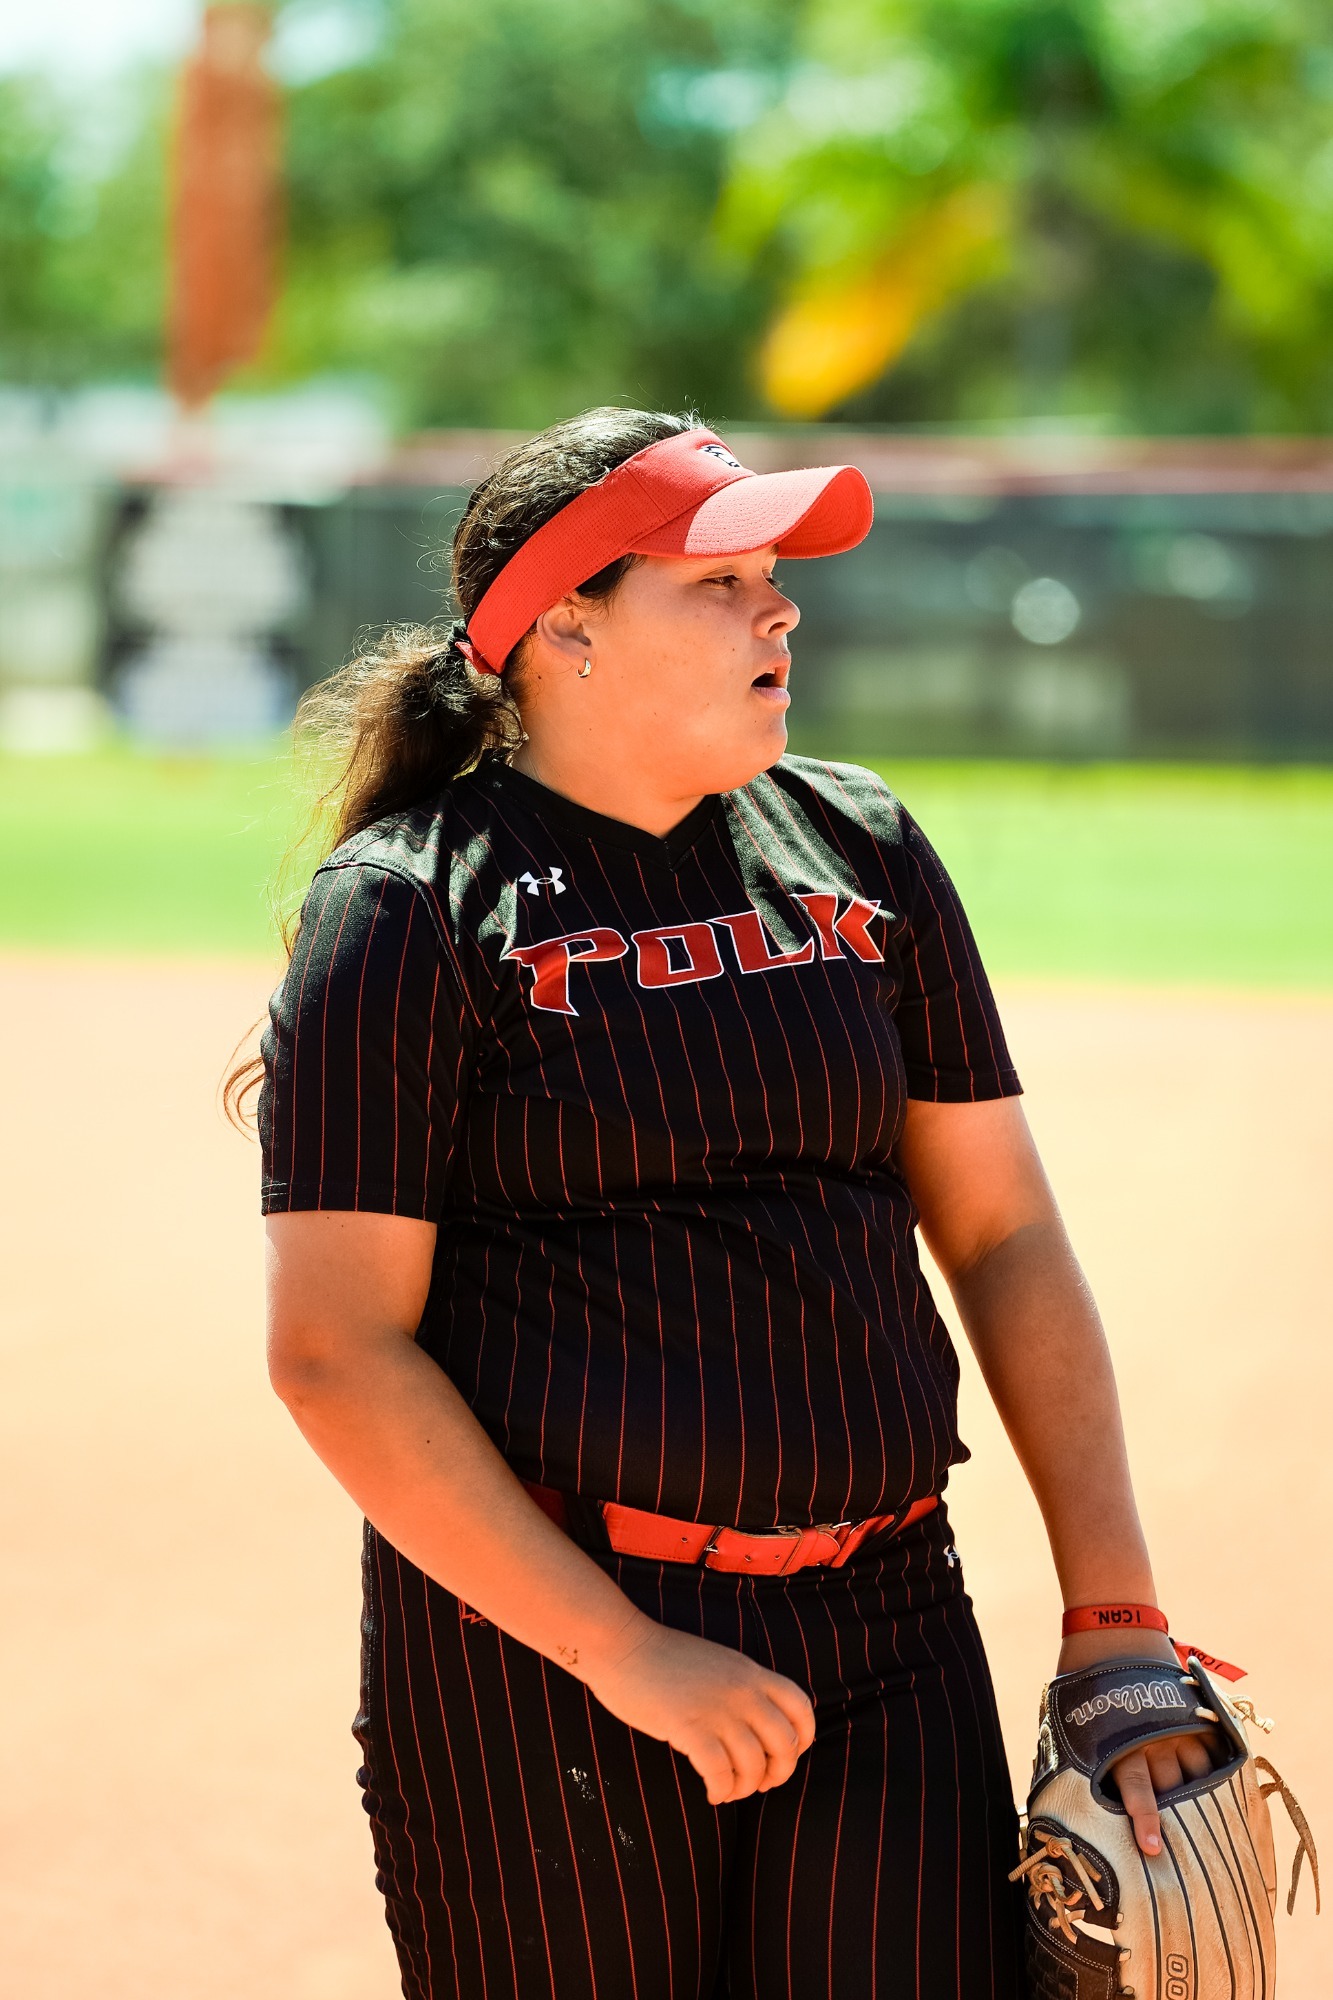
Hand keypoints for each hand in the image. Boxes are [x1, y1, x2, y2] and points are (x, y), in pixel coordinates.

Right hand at [583, 1615, 815, 1804]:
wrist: (622, 1646)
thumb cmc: (662, 1658)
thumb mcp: (717, 1663)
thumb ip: (741, 1687)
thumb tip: (755, 1726)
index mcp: (750, 1672)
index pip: (801, 1705)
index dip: (803, 1738)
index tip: (787, 1753)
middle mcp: (742, 1690)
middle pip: (785, 1743)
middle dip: (779, 1772)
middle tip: (760, 1783)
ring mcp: (717, 1709)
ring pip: (754, 1765)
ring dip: (745, 1788)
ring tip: (729, 1791)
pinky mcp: (690, 1727)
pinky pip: (721, 1774)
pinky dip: (722, 1791)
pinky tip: (712, 1794)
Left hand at [1057, 1627, 1222, 1857]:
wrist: (1112, 1627)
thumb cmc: (1083, 1679)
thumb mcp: (1070, 1718)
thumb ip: (1074, 1756)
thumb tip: (1055, 1793)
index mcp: (1119, 1741)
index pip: (1135, 1789)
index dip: (1144, 1820)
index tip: (1151, 1848)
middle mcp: (1152, 1737)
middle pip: (1173, 1789)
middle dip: (1178, 1817)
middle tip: (1187, 1848)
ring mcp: (1177, 1725)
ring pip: (1198, 1773)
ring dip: (1200, 1796)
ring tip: (1206, 1822)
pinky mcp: (1193, 1713)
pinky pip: (1212, 1751)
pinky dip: (1216, 1770)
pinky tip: (1219, 1788)